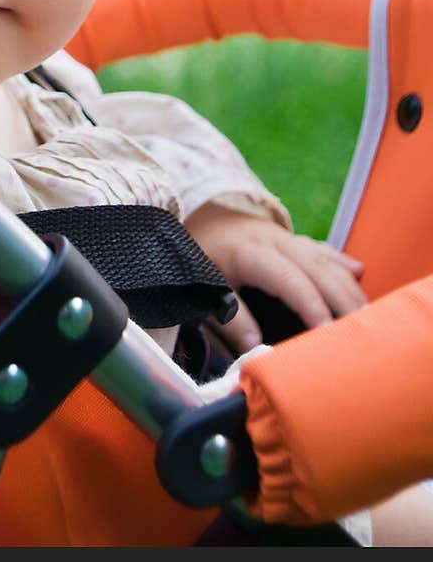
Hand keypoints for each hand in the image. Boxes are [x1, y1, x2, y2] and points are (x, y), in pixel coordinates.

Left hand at [184, 203, 366, 354]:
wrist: (195, 212)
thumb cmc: (199, 254)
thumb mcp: (204, 285)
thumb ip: (231, 317)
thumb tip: (257, 348)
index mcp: (252, 252)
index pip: (289, 279)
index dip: (310, 304)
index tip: (327, 331)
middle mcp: (275, 241)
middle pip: (317, 269)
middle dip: (342, 299)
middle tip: (362, 330)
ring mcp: (286, 237)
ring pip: (325, 260)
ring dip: (347, 285)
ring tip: (367, 313)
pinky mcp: (290, 239)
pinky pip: (321, 250)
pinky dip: (340, 263)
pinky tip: (359, 272)